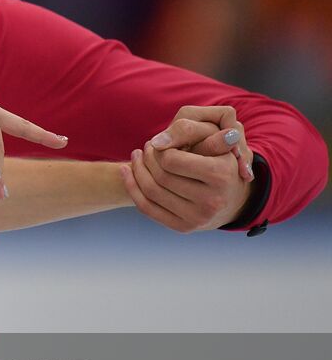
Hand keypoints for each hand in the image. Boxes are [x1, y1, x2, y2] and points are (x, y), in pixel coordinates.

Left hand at [119, 106, 254, 232]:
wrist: (233, 199)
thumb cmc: (220, 162)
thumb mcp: (216, 142)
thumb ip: (191, 132)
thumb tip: (158, 140)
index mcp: (221, 175)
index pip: (172, 160)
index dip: (159, 149)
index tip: (156, 141)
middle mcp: (212, 200)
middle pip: (160, 176)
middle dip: (147, 158)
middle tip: (145, 147)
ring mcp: (197, 218)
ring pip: (151, 192)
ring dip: (136, 170)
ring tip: (136, 156)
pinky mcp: (184, 228)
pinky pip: (147, 208)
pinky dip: (132, 188)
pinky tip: (127, 171)